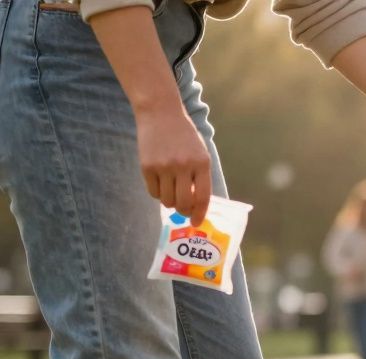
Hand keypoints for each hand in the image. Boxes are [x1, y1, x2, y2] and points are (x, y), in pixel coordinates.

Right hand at [135, 106, 211, 225]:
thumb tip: (196, 204)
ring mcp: (164, 167)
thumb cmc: (184, 136)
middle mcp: (184, 166)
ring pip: (167, 200)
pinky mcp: (147, 166)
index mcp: (202, 164)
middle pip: (184, 203)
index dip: (200, 213)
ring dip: (170, 202)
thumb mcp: (200, 153)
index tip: (196, 222)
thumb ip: (200, 176)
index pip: (203, 197)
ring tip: (171, 190)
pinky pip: (153, 192)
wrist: (160, 113)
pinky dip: (158, 193)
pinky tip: (161, 183)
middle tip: (183, 210)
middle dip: (184, 211)